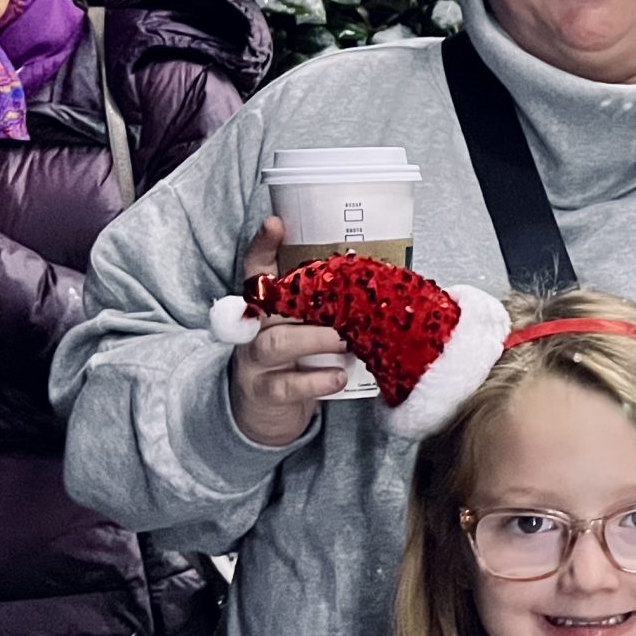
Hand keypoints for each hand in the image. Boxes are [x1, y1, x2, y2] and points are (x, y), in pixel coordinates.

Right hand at [227, 216, 349, 446]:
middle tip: (345, 307)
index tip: (275, 223)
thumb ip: (328, 305)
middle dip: (304, 301)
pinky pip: (285, 386)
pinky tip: (338, 378)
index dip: (263, 245)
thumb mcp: (306, 326)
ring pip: (276, 343)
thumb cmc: (297, 359)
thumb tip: (381, 283)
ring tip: (346, 342)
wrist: (265, 412)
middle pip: (267, 305)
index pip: (256, 268)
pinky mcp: (263, 392)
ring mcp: (254, 361)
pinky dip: (315, 382)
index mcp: (265, 306)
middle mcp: (254, 329)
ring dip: (315, 340)